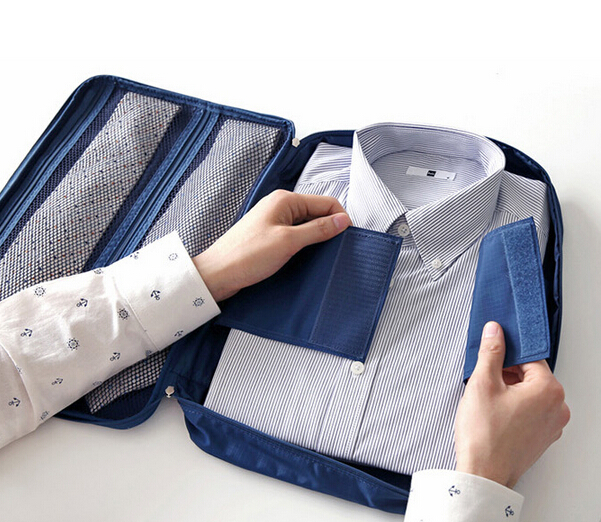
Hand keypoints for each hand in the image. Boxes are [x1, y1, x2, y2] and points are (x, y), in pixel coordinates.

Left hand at [192, 190, 351, 301]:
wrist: (218, 274)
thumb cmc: (244, 255)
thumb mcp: (288, 241)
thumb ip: (318, 229)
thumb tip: (342, 221)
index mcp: (285, 200)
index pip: (325, 202)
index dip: (340, 218)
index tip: (347, 237)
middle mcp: (280, 207)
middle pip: (317, 213)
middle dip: (329, 229)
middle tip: (334, 249)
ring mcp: (275, 222)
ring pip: (307, 226)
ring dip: (316, 239)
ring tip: (318, 256)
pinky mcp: (271, 236)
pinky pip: (296, 236)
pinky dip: (304, 246)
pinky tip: (304, 258)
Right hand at [454, 321, 569, 488]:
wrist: (482, 473)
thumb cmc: (484, 434)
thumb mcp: (482, 383)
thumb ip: (491, 352)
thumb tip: (495, 332)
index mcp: (549, 390)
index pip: (529, 357)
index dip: (506, 354)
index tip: (491, 355)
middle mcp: (558, 407)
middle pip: (530, 375)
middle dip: (506, 373)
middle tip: (484, 381)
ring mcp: (552, 425)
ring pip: (529, 393)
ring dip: (509, 390)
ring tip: (487, 400)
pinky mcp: (542, 437)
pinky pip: (530, 411)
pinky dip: (513, 407)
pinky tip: (493, 413)